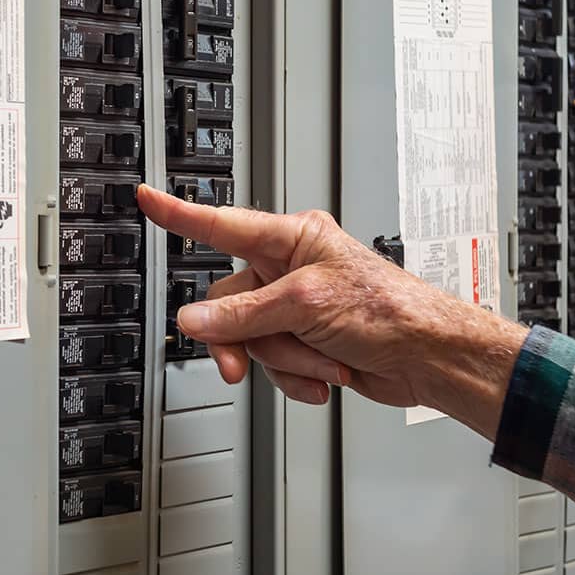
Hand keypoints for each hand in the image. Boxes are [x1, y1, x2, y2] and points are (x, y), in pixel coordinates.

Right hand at [136, 185, 526, 438]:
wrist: (427, 358)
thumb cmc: (388, 310)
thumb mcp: (305, 305)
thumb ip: (242, 314)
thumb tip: (195, 320)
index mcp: (292, 238)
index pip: (222, 224)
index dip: (180, 213)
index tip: (147, 198)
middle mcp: (290, 268)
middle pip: (229, 303)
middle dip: (246, 339)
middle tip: (241, 362)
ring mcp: (295, 307)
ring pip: (251, 339)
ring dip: (284, 361)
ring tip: (322, 361)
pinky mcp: (304, 340)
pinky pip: (272, 362)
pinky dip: (296, 376)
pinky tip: (324, 376)